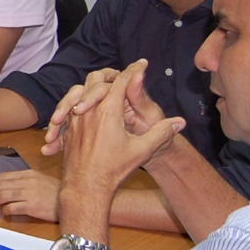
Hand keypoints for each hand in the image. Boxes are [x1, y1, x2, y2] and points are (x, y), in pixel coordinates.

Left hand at [0, 169, 59, 221]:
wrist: (73, 200)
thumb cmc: (56, 193)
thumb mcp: (39, 181)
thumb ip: (23, 182)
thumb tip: (5, 188)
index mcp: (28, 174)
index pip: (2, 176)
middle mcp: (27, 182)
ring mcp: (29, 194)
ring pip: (2, 195)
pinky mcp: (32, 206)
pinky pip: (11, 207)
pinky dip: (4, 210)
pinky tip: (3, 213)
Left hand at [59, 60, 184, 200]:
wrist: (85, 187)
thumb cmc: (114, 170)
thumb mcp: (142, 151)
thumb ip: (161, 133)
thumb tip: (181, 122)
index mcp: (108, 111)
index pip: (122, 80)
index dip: (133, 69)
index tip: (142, 62)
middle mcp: (88, 110)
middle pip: (97, 79)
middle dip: (111, 74)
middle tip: (124, 74)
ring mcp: (76, 118)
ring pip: (80, 90)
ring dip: (94, 86)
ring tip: (106, 87)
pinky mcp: (69, 127)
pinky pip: (70, 106)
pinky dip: (80, 100)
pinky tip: (89, 105)